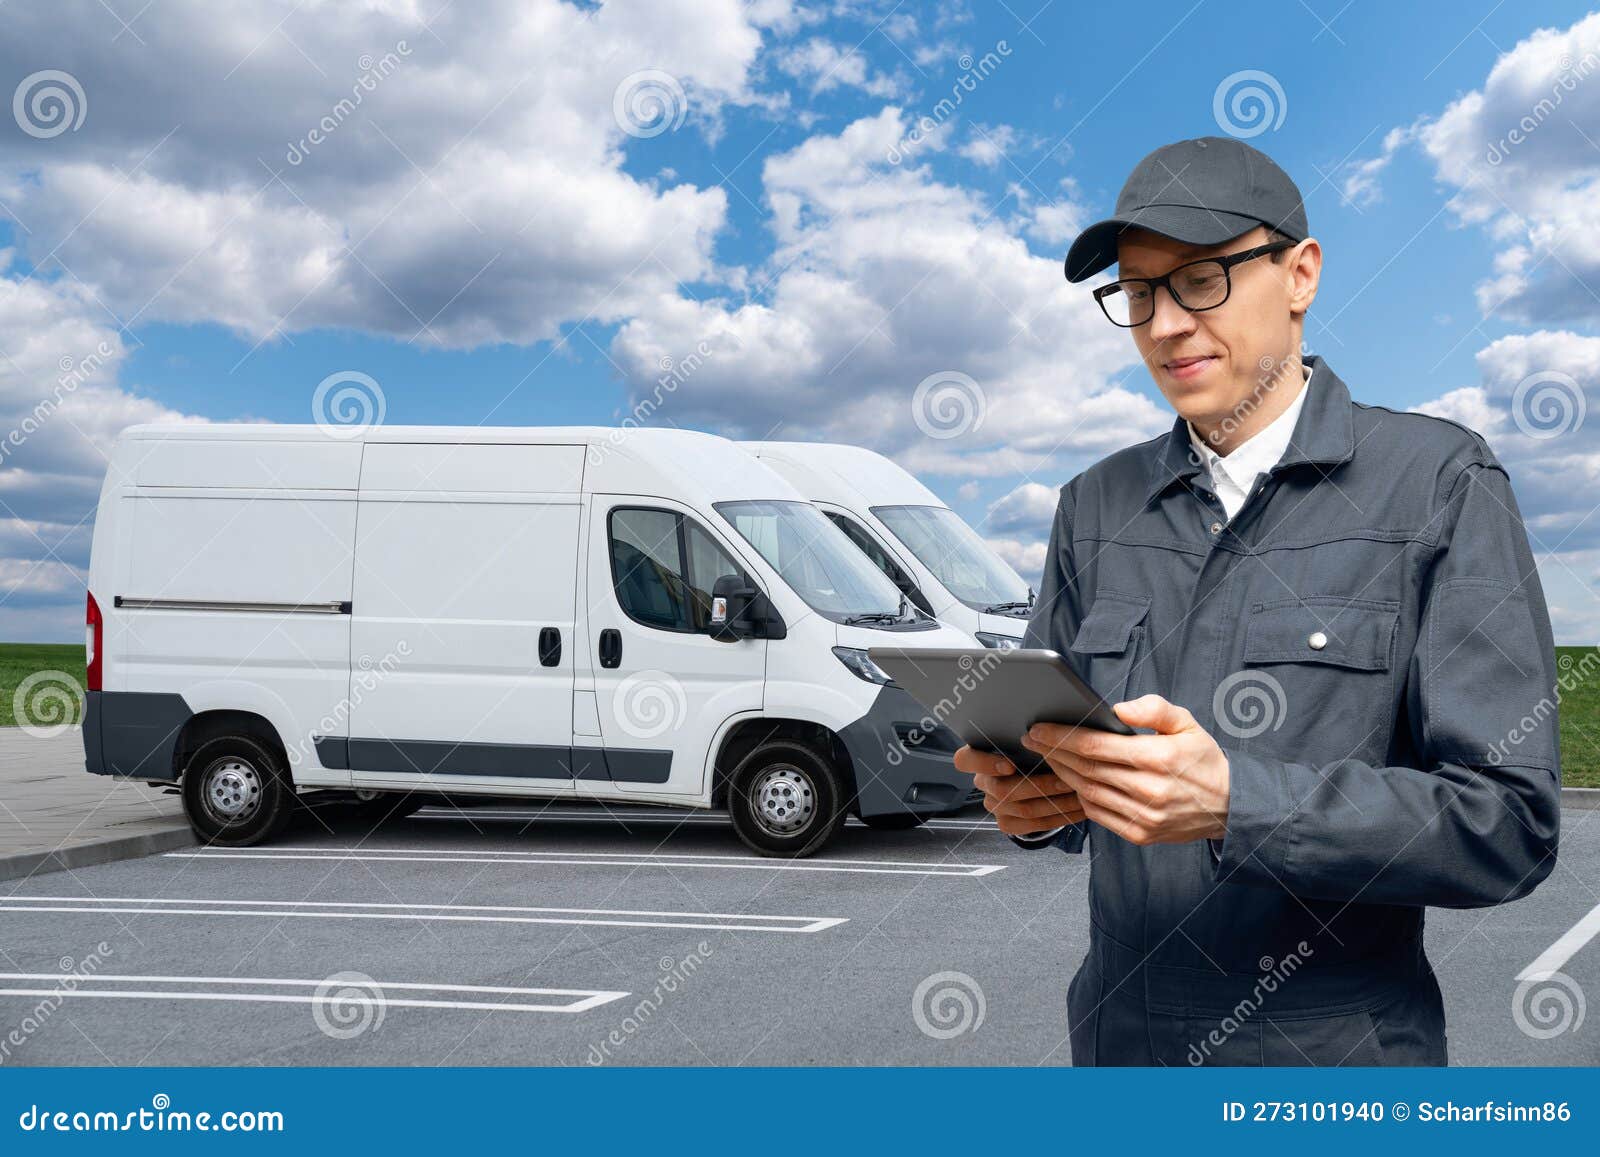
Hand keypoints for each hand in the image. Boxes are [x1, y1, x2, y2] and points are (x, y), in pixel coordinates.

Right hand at [953, 744, 1086, 836]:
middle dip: (1040, 785)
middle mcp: (983, 783)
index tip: (1010, 765)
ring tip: (1079, 792)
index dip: (986, 764)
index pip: (965, 760)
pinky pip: (1034, 825)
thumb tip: (1047, 727)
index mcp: (977, 756)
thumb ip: (1028, 735)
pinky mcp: (1007, 823)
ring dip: (1057, 801)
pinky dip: (1060, 818)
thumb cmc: (1029, 751)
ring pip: (1024, 809)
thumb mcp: (1023, 739)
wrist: (1034, 775)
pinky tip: (1078, 810)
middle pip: (1003, 789)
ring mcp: (994, 805)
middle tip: (1066, 778)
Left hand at [1020, 694, 1229, 845]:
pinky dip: (1081, 796)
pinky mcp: (1140, 834)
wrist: (1230, 806)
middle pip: (1086, 769)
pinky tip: (1072, 782)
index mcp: (1159, 758)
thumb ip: (1154, 709)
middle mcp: (1149, 790)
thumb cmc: (1203, 760)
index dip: (1062, 737)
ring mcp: (1144, 816)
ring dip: (1063, 774)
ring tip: (1049, 757)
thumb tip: (1119, 708)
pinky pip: (1098, 814)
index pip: (1096, 746)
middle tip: (1033, 740)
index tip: (1039, 729)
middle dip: (1054, 752)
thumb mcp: (1187, 723)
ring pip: (1088, 792)